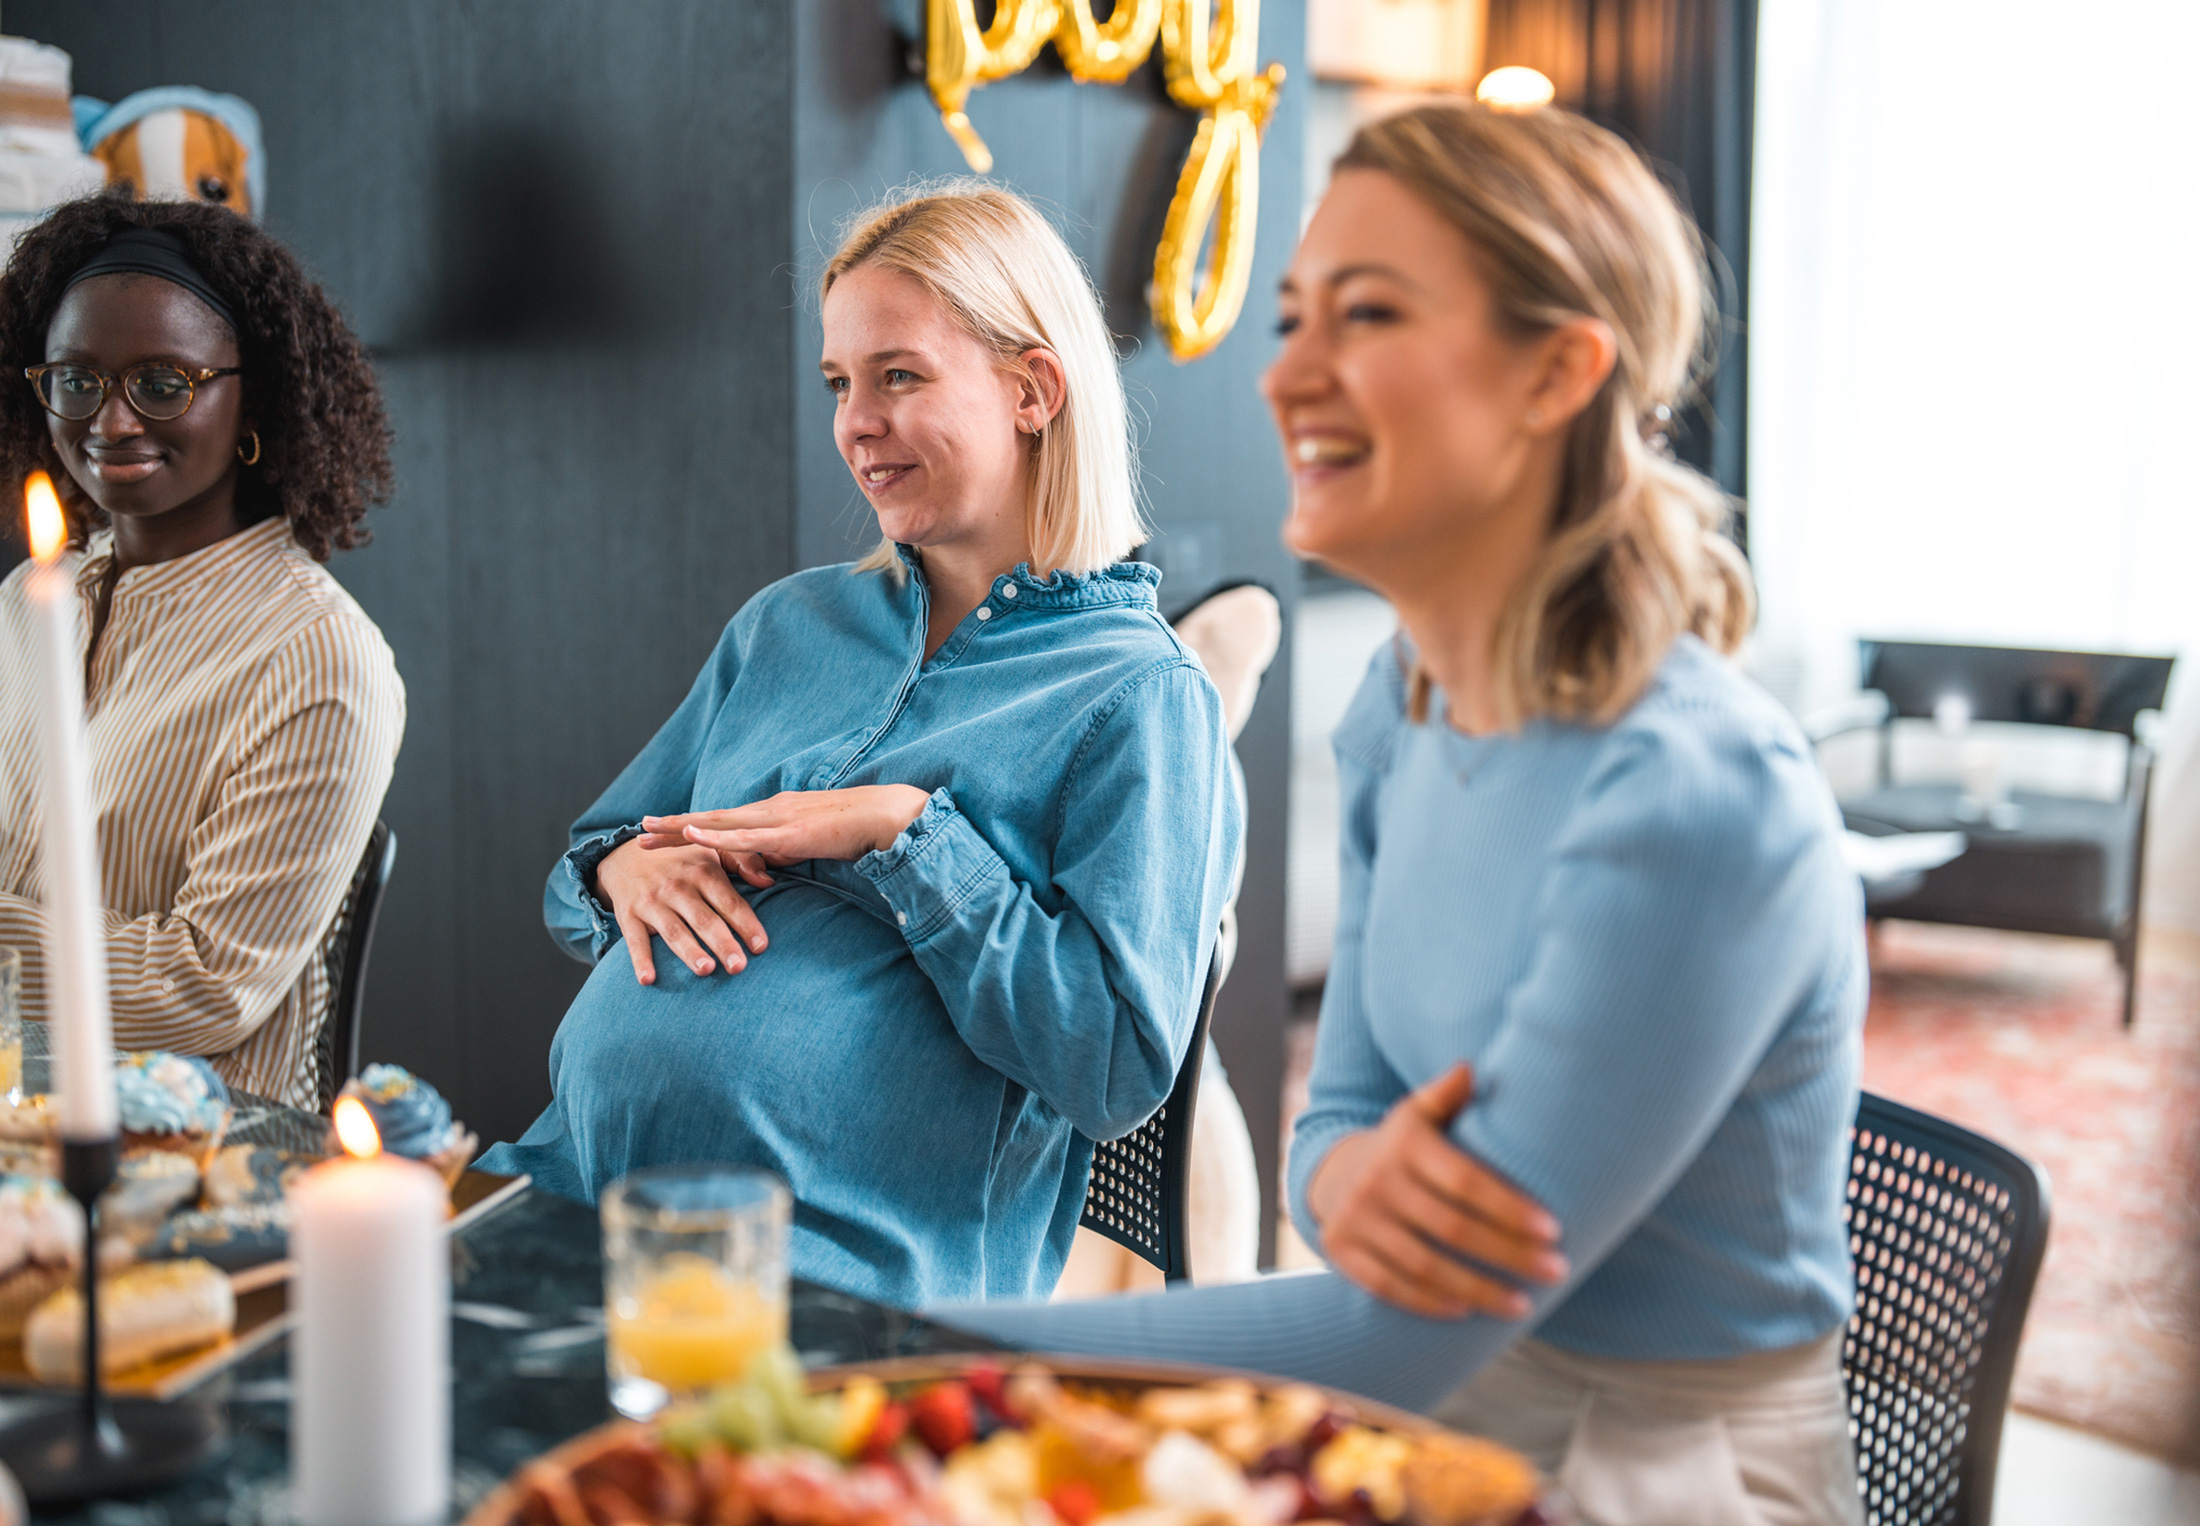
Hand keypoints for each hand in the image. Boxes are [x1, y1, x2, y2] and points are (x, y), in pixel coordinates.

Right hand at [593, 837, 768, 985]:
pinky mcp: (628, 915)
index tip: (761, 946)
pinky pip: (635, 939)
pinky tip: (648, 979)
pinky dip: (640, 960)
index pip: (729, 902)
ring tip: (706, 970)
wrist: (625, 853)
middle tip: (739, 967)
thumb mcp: (712, 851)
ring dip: (689, 951)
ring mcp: (652, 901)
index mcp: (703, 872)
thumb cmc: (681, 860)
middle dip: (722, 943)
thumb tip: (768, 882)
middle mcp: (678, 887)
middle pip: (704, 919)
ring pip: (673, 930)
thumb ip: (743, 861)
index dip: (746, 924)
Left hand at [639, 785, 932, 867]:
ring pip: (719, 823)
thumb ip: (786, 852)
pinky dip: (715, 835)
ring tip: (650, 832)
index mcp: (775, 813)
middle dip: (675, 825)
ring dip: (682, 827)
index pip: (727, 820)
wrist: (884, 817)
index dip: (694, 825)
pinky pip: (745, 836)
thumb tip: (766, 866)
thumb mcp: (811, 844)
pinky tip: (692, 835)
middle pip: (713, 817)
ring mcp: (777, 818)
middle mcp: (769, 810)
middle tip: (640, 830)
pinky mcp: (789, 832)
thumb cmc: (855, 832)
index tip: (665, 830)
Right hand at [1305, 1063, 1568, 1319]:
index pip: (1465, 1180)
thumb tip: (1473, 1068)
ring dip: (1479, 1289)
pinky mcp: (1341, 1252)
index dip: (1510, 1207)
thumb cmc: (1401, 1146)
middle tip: (1557, 1271)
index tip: (1553, 1230)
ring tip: (1524, 1305)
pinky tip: (1468, 1312)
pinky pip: (1389, 1287)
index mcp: (1404, 1145)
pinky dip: (1430, 1303)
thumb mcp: (1417, 1113)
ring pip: (1424, 1265)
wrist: (1332, 1173)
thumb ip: (1447, 1095)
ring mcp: (1355, 1219)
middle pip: (1452, 1228)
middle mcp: (1376, 1181)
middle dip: (1510, 1253)